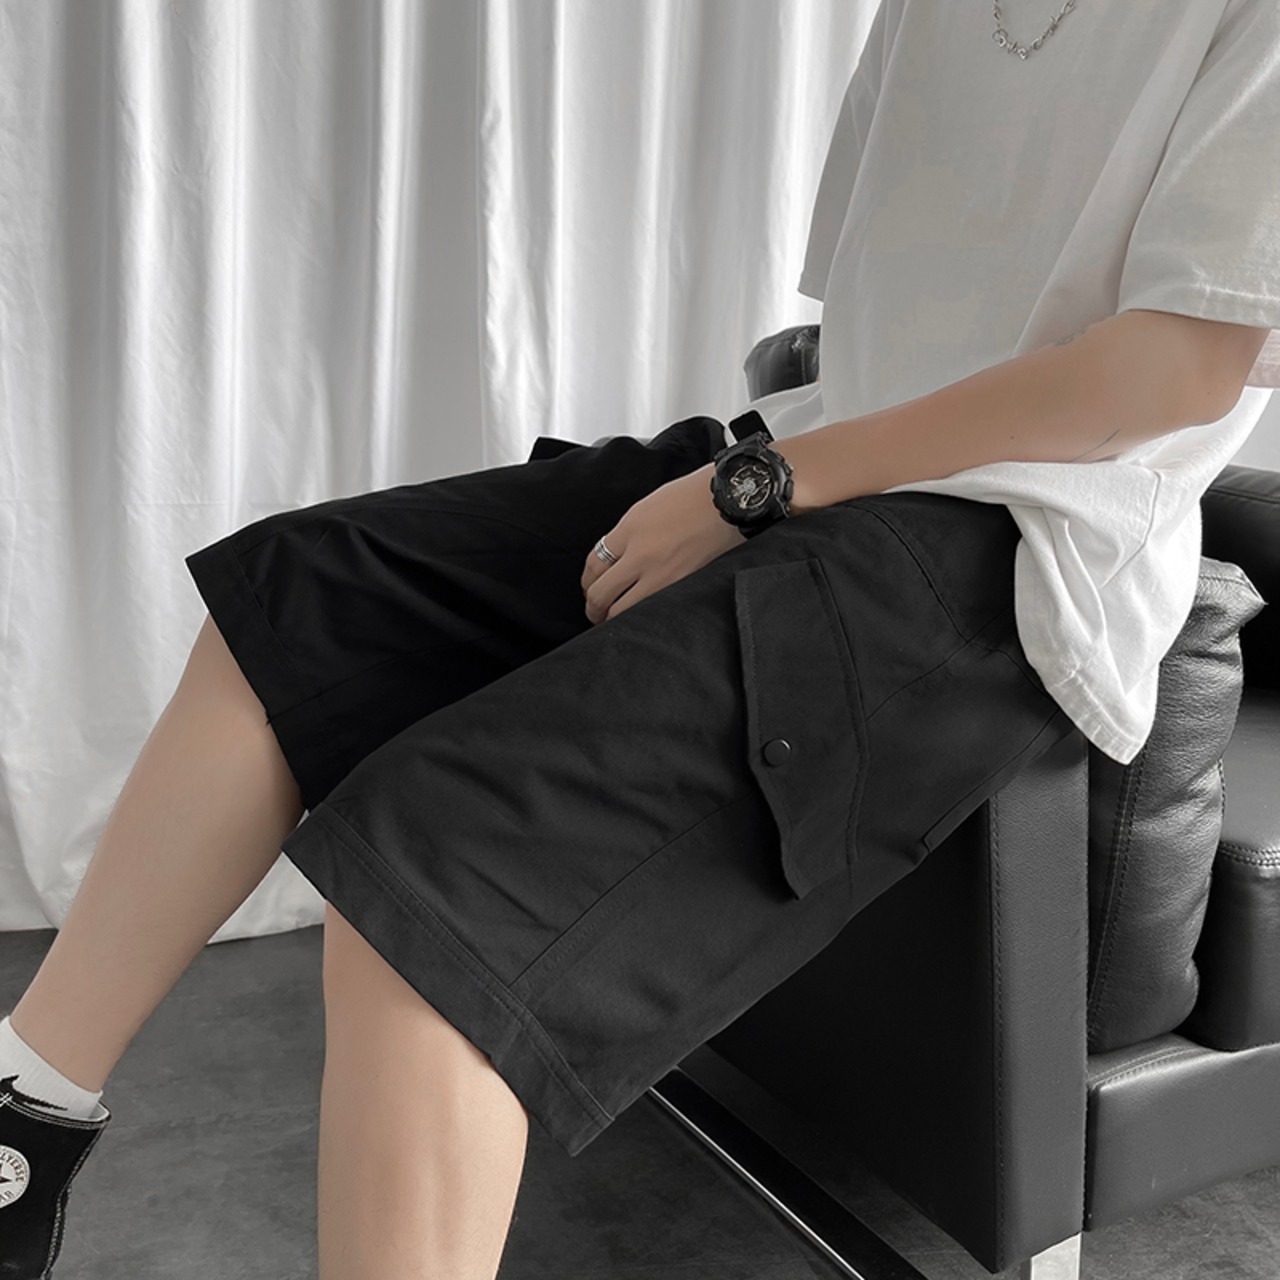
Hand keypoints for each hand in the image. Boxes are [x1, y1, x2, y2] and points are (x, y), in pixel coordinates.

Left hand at [581, 462, 745, 623]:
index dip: (586, 581)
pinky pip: (651, 611)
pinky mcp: (683, 587)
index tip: (589, 586)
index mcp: (630, 529)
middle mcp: (641, 554)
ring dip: (611, 619)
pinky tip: (640, 617)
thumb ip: (627, 534)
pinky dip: (640, 618)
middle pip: (600, 593)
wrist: (729, 501)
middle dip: (592, 607)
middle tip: (594, 611)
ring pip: (621, 611)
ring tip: (613, 620)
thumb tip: (613, 559)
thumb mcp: (648, 507)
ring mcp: (662, 575)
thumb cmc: (693, 497)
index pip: (593, 564)